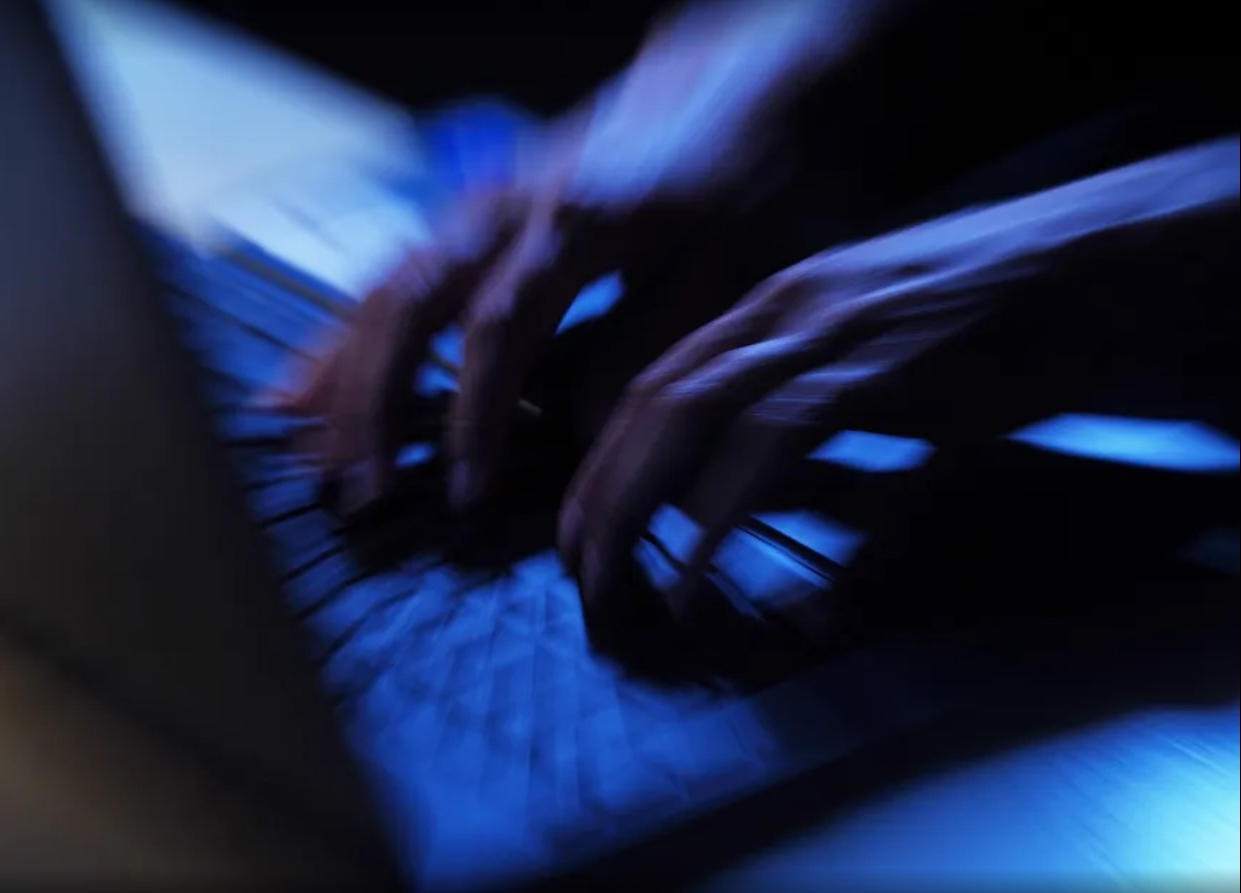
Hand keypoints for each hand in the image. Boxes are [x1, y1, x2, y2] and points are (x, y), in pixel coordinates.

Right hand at [283, 0, 871, 510]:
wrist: (749, 75)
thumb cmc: (751, 173)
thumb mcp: (733, 267)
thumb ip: (654, 346)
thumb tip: (581, 431)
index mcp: (575, 221)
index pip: (497, 331)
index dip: (473, 417)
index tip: (463, 493)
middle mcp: (510, 204)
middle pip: (411, 304)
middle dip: (372, 402)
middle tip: (355, 490)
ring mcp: (485, 200)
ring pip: (386, 283)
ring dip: (340, 370)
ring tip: (296, 446)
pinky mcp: (480, 206)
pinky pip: (394, 269)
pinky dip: (346, 330)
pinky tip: (307, 378)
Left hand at [557, 137, 1240, 619]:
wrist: (1091, 260)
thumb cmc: (993, 314)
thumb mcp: (878, 359)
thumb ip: (819, 418)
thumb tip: (771, 504)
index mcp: (777, 303)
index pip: (661, 378)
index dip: (607, 453)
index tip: (581, 519)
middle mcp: (785, 309)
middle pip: (657, 399)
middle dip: (601, 487)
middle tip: (574, 565)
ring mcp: (830, 333)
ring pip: (696, 416)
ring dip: (638, 503)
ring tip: (609, 578)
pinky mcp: (882, 370)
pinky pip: (776, 446)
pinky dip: (724, 514)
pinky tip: (697, 572)